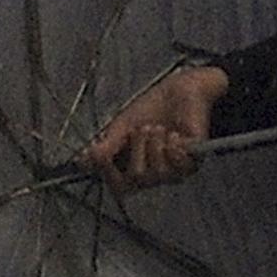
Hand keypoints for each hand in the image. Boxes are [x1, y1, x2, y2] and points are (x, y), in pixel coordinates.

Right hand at [87, 64, 225, 189]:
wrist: (181, 91)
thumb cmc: (154, 108)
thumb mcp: (123, 125)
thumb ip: (106, 144)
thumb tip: (83, 160)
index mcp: (134, 165)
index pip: (117, 185)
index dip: (107, 172)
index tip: (100, 152)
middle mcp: (153, 172)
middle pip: (136, 179)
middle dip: (136, 148)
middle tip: (143, 129)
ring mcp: (173, 169)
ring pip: (157, 174)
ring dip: (155, 144)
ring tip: (159, 128)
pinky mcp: (192, 161)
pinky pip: (179, 166)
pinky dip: (173, 147)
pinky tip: (175, 134)